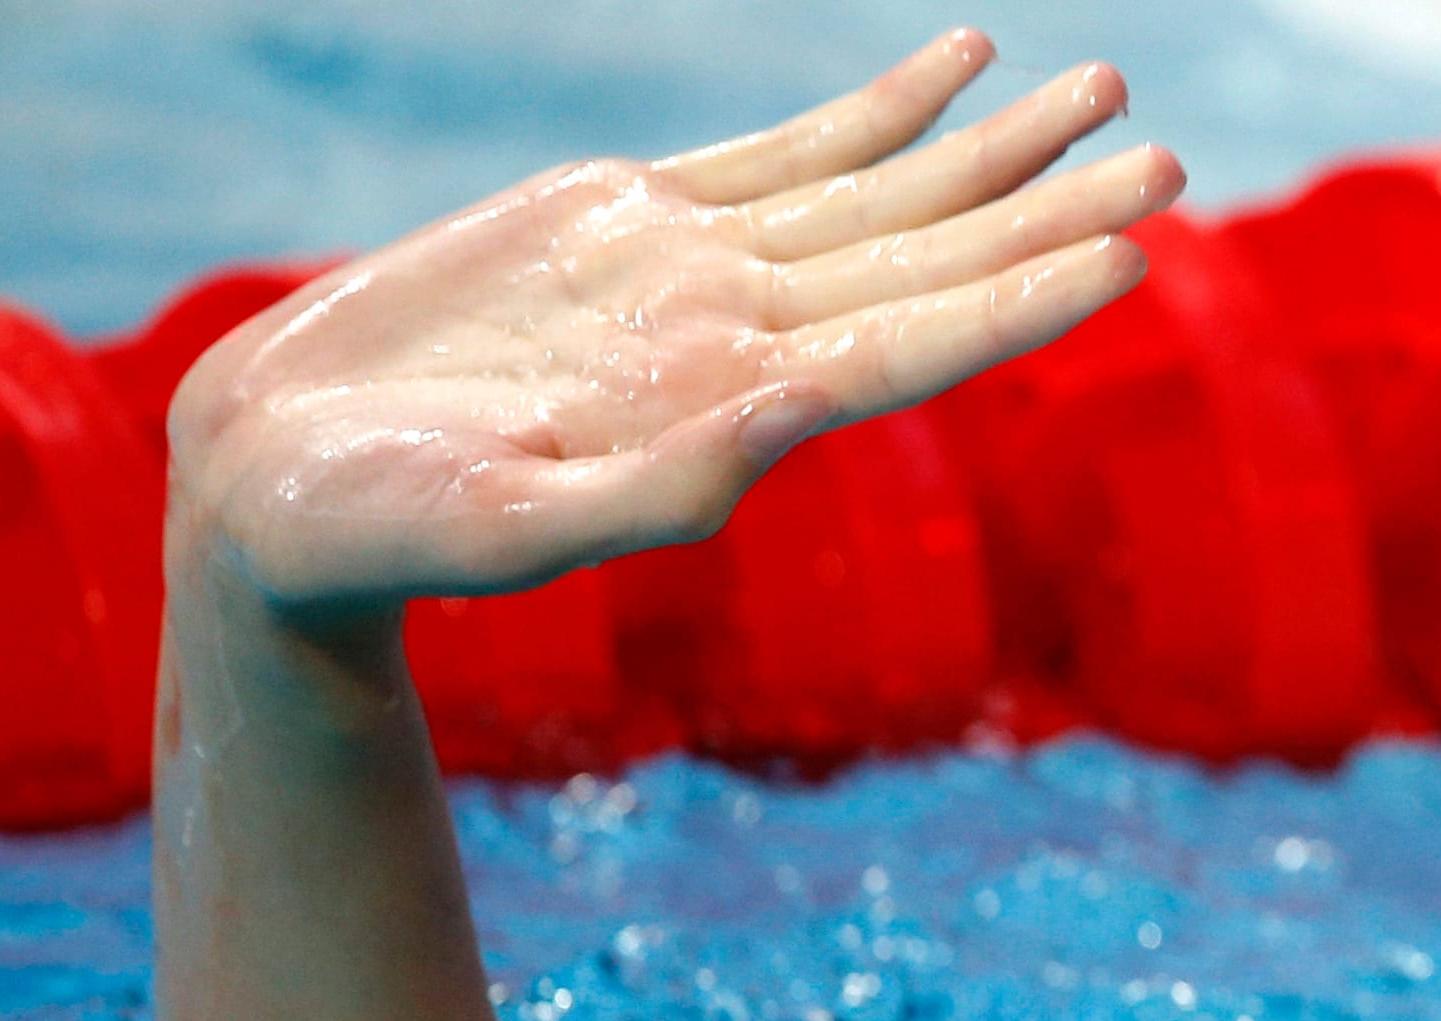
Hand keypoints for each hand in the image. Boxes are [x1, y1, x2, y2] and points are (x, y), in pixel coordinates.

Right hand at [165, 29, 1181, 625]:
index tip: (1127, 255)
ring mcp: (695, 272)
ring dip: (998, 147)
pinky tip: (963, 65)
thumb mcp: (507, 523)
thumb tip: (785, 416)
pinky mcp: (629, 217)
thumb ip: (653, 483)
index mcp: (733, 416)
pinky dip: (883, 109)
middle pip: (933, 263)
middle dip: (1050, 206)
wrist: (274, 485)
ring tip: (1108, 94)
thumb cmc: (373, 534)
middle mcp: (741, 338)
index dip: (1022, 299)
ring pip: (885, 197)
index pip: (916, 350)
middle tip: (1165, 157)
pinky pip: (790, 150)